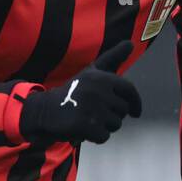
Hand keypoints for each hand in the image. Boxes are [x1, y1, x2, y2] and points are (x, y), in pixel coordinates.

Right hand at [18, 41, 140, 145]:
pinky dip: (96, 137)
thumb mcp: (92, 71)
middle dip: (114, 116)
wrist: (45, 110)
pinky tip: (84, 130)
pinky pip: (104, 137)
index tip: (136, 114)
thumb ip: (112, 57)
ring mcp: (92, 109)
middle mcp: (98, 91)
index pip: (129, 90)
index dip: (136, 103)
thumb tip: (131, 43)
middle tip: (97, 114)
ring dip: (105, 127)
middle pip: (123, 111)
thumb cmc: (74, 91)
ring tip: (89, 120)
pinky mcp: (85, 126)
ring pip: (115, 125)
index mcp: (102, 77)